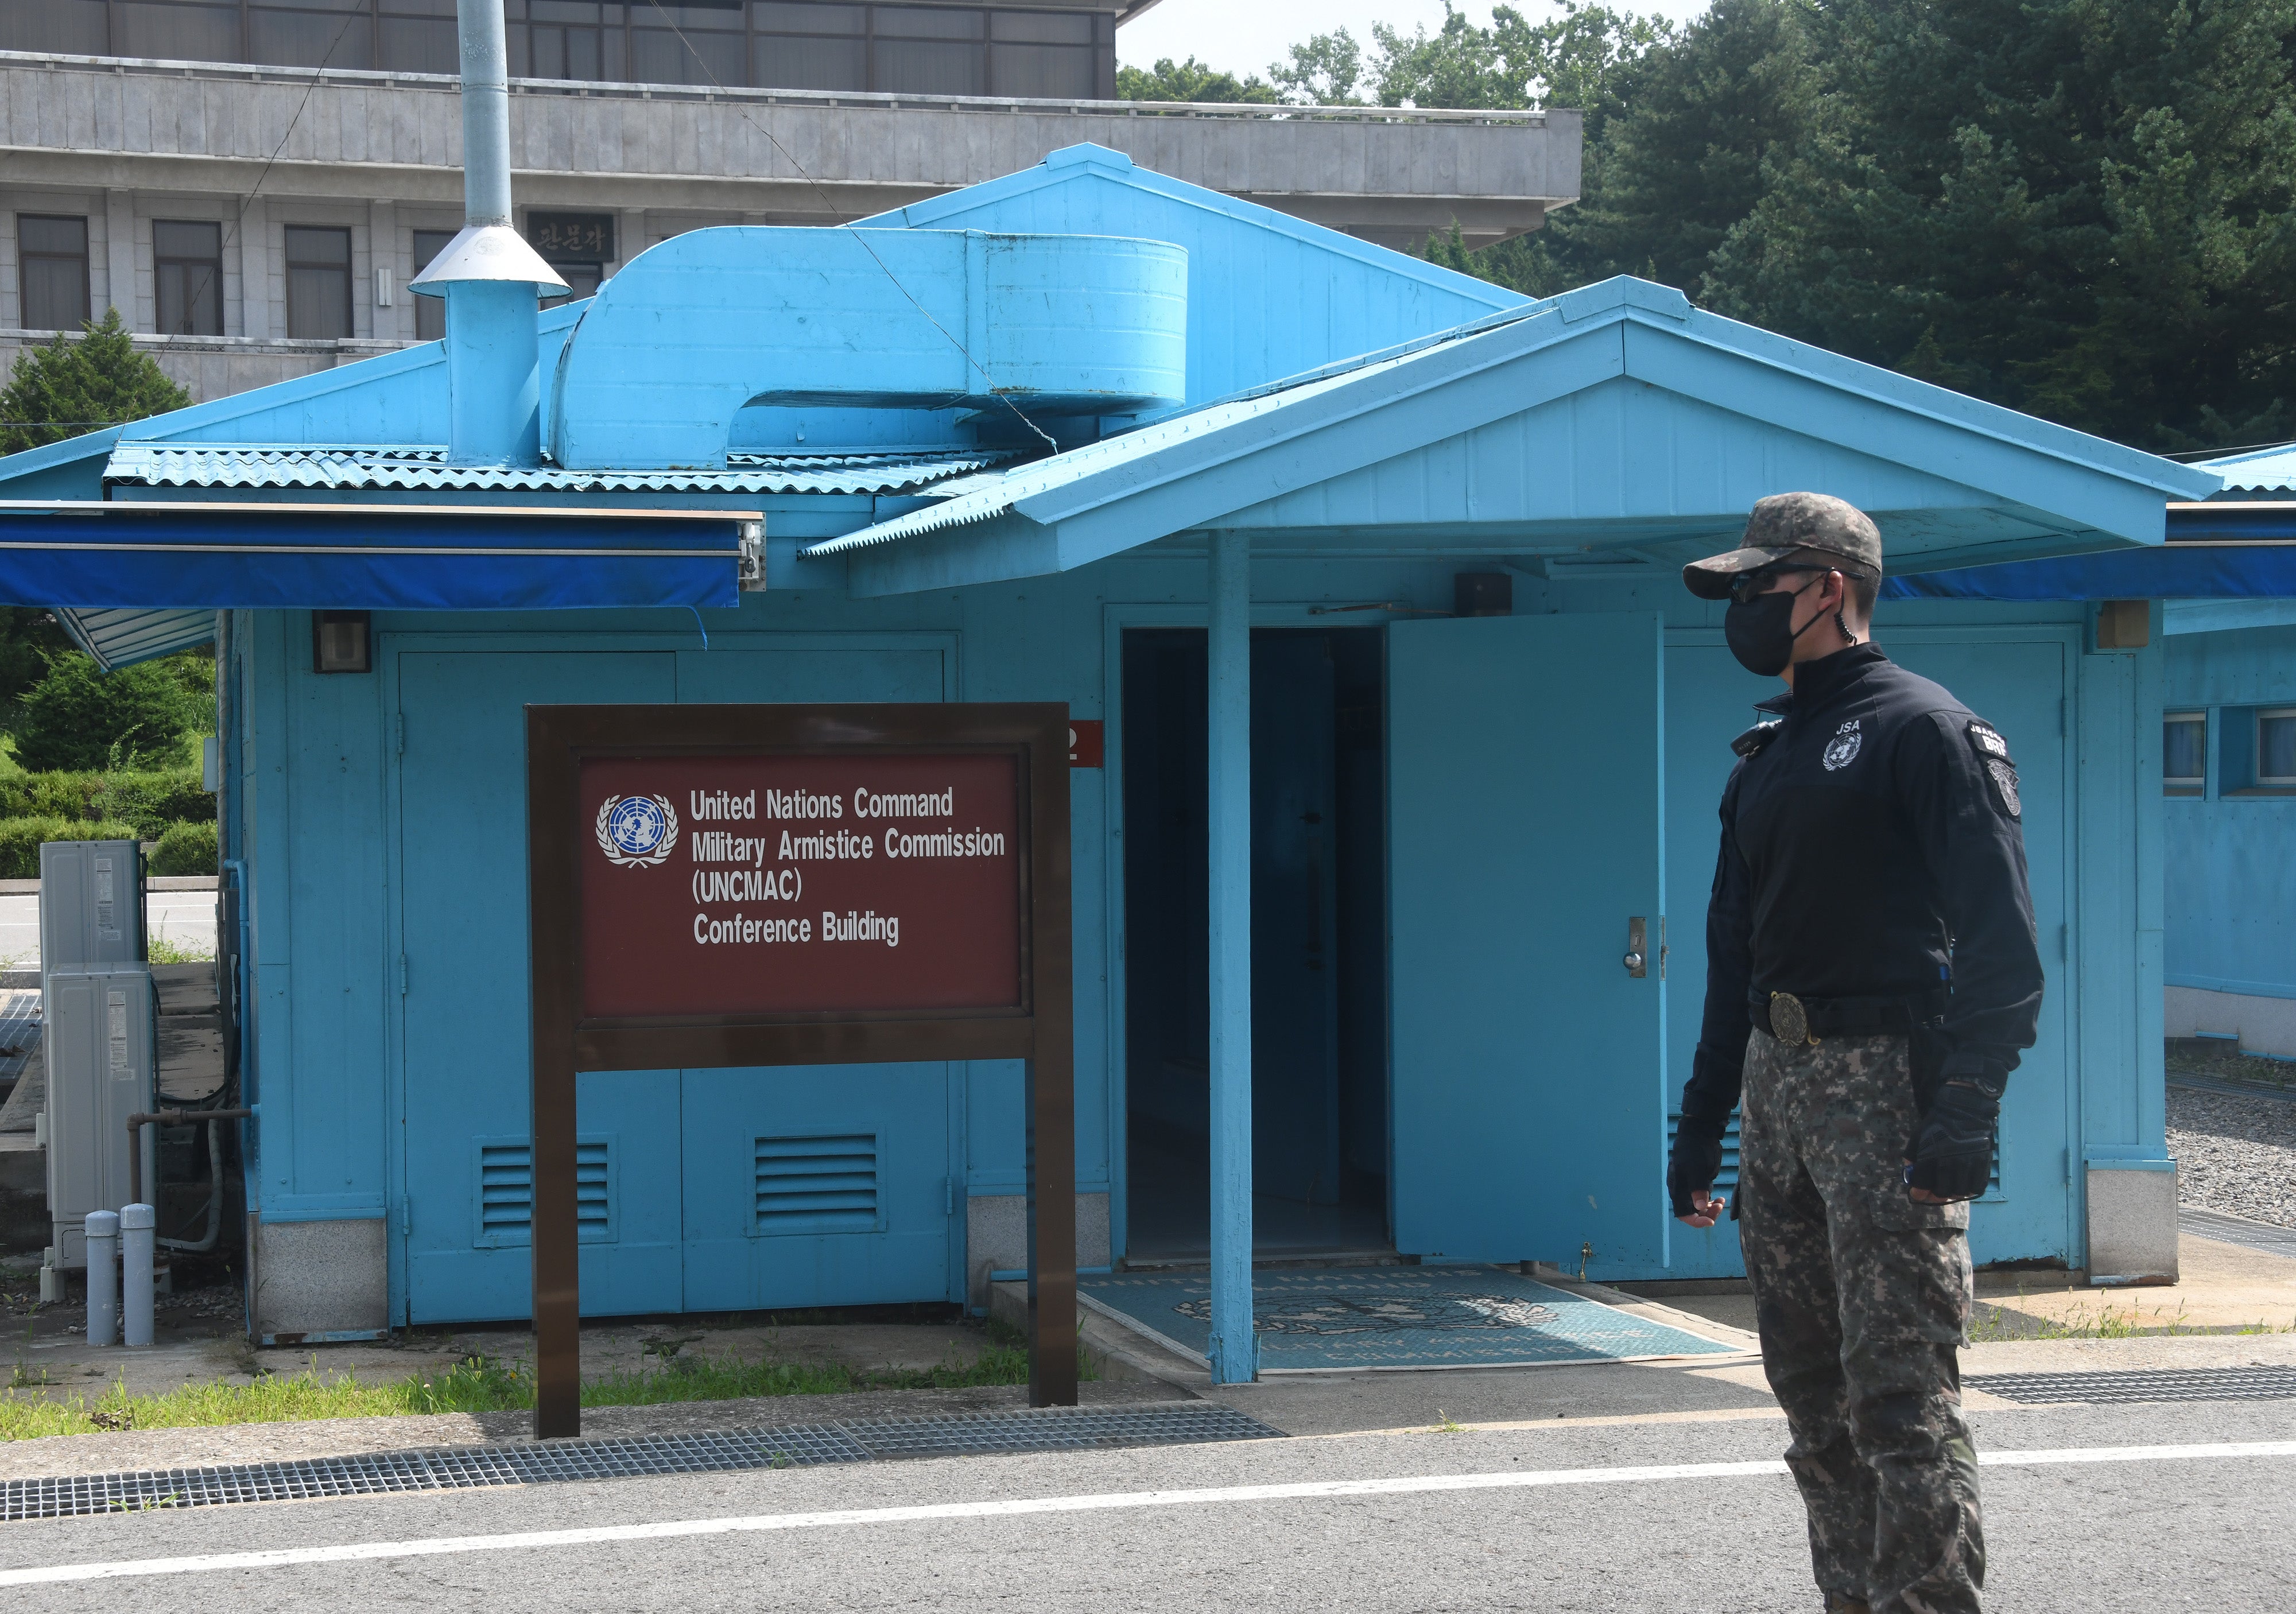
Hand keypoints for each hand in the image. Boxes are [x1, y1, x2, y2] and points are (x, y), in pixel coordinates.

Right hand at [1669, 1116, 1728, 1225]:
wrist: (1700, 1134)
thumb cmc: (1696, 1150)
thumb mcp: (1697, 1168)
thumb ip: (1697, 1187)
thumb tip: (1699, 1207)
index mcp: (1677, 1188)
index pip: (1683, 1213)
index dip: (1696, 1221)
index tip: (1711, 1221)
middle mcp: (1682, 1191)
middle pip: (1692, 1213)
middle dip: (1707, 1214)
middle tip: (1720, 1207)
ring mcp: (1691, 1188)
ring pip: (1699, 1208)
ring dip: (1711, 1209)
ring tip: (1722, 1202)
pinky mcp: (1699, 1184)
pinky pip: (1704, 1200)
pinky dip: (1713, 1203)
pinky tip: (1721, 1199)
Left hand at [1905, 1078, 1999, 1201]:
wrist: (1963, 1109)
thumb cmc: (1937, 1124)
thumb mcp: (1918, 1137)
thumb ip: (1912, 1157)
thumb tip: (1910, 1176)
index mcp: (1931, 1156)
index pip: (1923, 1185)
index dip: (1918, 1194)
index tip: (1917, 1195)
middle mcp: (1950, 1163)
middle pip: (1943, 1192)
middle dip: (1935, 1195)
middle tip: (1932, 1194)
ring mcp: (1969, 1164)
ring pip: (1960, 1192)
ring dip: (1952, 1194)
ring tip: (1949, 1189)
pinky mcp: (1983, 1163)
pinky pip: (1977, 1187)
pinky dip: (1969, 1190)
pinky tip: (1964, 1185)